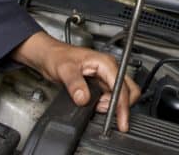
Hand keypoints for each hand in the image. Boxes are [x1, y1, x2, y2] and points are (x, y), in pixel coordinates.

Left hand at [11, 32, 140, 131]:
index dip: (122, 106)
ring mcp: (106, 76)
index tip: (122, 121)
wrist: (49, 56)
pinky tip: (95, 106)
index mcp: (105, 63)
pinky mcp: (101, 84)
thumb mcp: (64, 69)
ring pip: (120, 95)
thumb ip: (75, 84)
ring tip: (95, 107)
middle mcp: (109, 69)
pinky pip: (111, 97)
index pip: (121, 87)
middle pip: (129, 91)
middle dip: (121, 106)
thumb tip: (84, 99)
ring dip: (112, 106)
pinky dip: (107, 105)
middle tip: (105, 113)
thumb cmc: (57, 56)